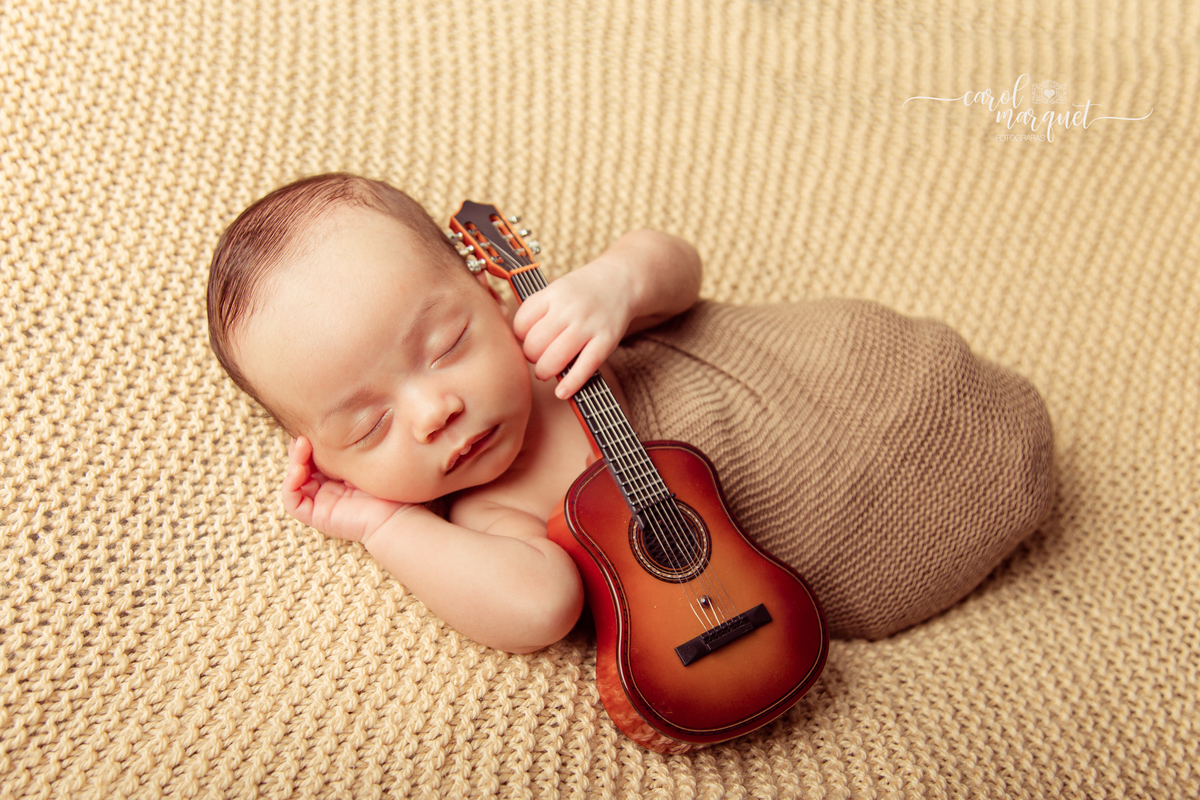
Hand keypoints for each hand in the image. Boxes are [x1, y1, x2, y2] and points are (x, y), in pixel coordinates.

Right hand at [282, 436, 413, 543]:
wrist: (397, 515)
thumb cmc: (388, 486)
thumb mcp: (367, 457)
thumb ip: (353, 444)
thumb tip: (341, 416)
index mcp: (338, 475)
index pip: (315, 454)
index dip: (310, 440)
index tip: (314, 423)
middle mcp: (327, 488)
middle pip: (301, 464)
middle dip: (299, 447)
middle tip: (304, 432)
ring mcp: (320, 502)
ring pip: (294, 479)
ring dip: (294, 460)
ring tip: (303, 444)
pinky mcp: (317, 516)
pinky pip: (293, 501)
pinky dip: (291, 484)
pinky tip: (300, 469)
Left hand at [511, 256, 636, 398]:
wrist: (619, 281)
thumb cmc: (581, 292)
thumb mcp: (556, 289)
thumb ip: (539, 312)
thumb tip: (521, 344)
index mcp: (552, 294)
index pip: (521, 323)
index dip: (520, 336)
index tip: (528, 339)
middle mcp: (569, 309)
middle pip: (535, 344)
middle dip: (531, 356)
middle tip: (537, 357)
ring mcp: (588, 325)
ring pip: (555, 358)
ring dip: (544, 371)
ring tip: (545, 372)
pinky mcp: (606, 341)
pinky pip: (585, 367)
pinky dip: (571, 384)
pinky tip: (562, 392)